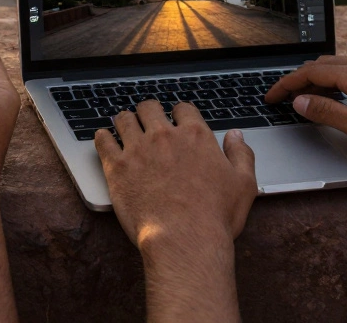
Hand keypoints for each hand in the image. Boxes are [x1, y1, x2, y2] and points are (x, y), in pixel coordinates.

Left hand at [97, 102, 255, 322]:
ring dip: (125, 121)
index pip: (183, 109)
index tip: (176, 121)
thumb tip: (236, 135)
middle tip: (147, 122)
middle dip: (149, 112)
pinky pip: (102, 140)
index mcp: (195, 136)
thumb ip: (241, 154)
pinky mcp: (117, 166)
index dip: (179, 113)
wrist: (184, 239)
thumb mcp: (244, 184)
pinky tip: (105, 139)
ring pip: (124, 119)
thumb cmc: (215, 216)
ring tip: (125, 128)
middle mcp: (164, 136)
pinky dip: (102, 137)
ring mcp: (138, 149)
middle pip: (149, 108)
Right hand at [266, 56, 346, 161]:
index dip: (286, 84)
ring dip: (320, 81)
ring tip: (309, 102)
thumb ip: (328, 113)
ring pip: (342, 67)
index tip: (270, 97)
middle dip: (300, 80)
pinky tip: (341, 99)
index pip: (312, 73)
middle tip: (285, 99)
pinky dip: (339, 82)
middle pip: (324, 64)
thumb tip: (300, 102)